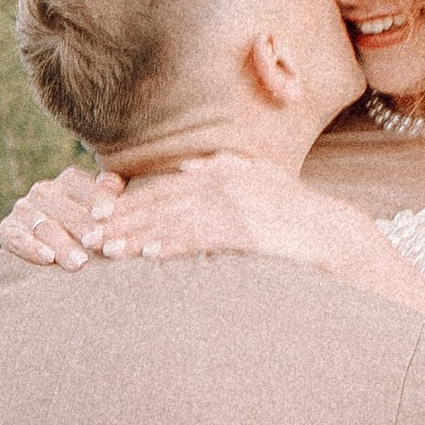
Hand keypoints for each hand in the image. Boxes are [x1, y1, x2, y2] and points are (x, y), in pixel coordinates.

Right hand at [0, 166, 122, 267]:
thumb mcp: (106, 215)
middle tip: (96, 244)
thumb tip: (113, 183)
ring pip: (44, 227)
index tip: (107, 215)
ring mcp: (23, 210)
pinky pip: (16, 238)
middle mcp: (44, 192)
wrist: (57, 256)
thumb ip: (110, 197)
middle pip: (64, 209)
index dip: (94, 198)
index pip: (80, 185)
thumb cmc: (93, 233)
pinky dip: (31, 248)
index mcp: (69, 182)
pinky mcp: (7, 230)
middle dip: (81, 228)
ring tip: (80, 263)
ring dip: (62, 245)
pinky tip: (47, 258)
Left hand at [86, 155, 386, 274]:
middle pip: (161, 201)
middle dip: (123, 219)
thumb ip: (227, 171)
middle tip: (90, 236)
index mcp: (223, 171)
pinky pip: (200, 237)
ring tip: (109, 251)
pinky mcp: (244, 228)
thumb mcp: (261, 182)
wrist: (334, 234)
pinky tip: (149, 257)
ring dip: (137, 236)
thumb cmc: (296, 215)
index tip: (101, 216)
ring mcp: (234, 203)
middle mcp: (224, 180)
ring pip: (173, 220)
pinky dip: (171, 245)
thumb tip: (193, 168)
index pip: (166, 187)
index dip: (130, 201)